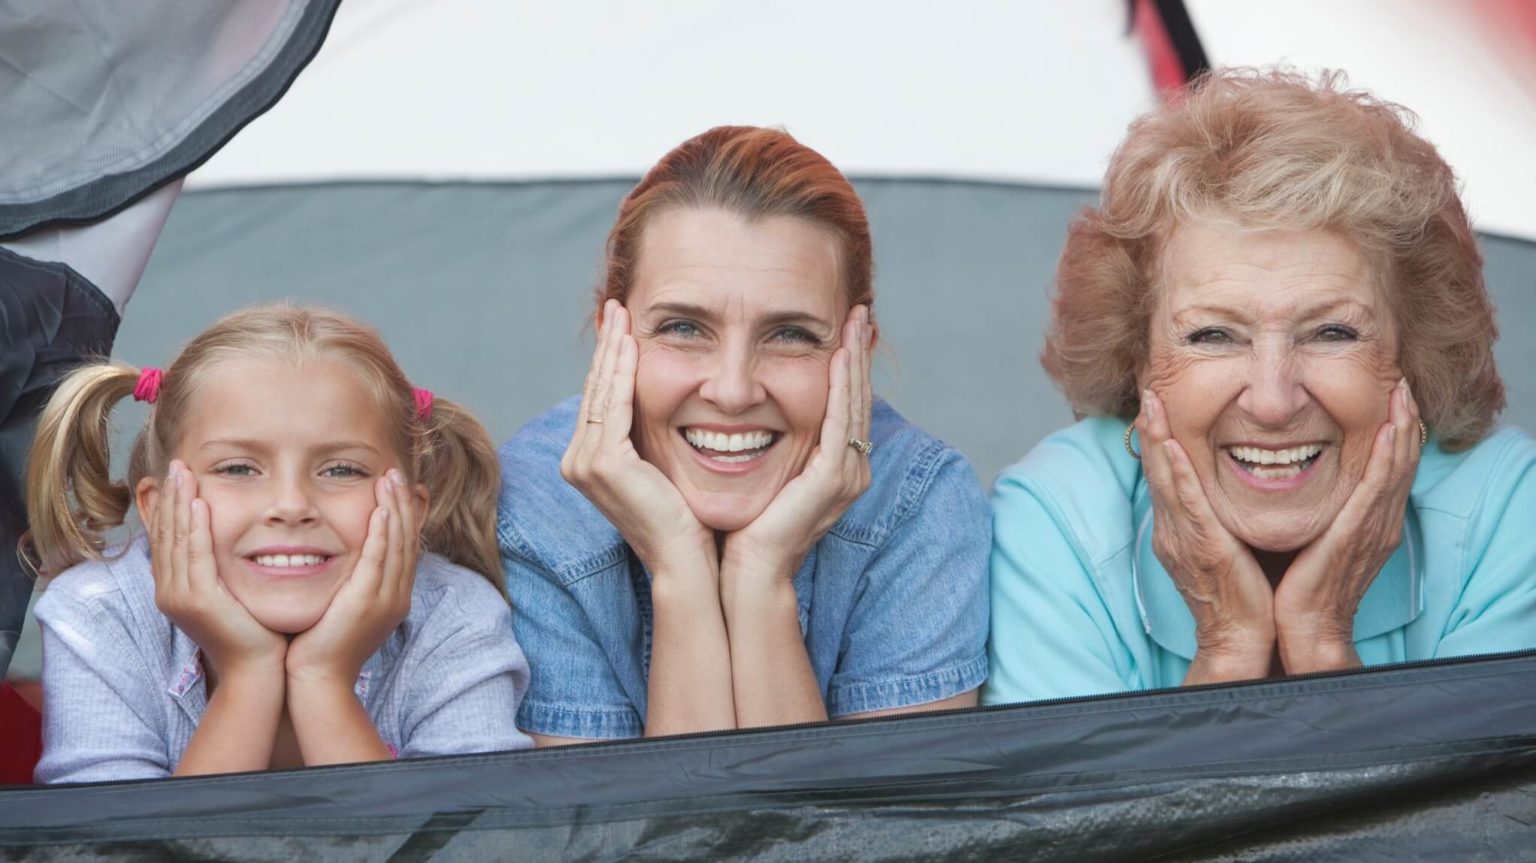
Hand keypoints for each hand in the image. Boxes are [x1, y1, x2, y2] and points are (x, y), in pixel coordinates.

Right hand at [150, 461, 285, 678]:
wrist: (257, 670)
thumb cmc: (253, 632)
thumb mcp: (231, 593)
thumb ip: (222, 568)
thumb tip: (229, 541)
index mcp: (175, 589)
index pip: (168, 538)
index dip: (170, 505)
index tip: (178, 476)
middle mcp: (170, 591)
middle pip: (165, 533)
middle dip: (171, 496)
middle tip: (177, 464)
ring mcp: (180, 597)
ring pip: (176, 539)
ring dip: (180, 503)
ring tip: (184, 473)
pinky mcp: (198, 601)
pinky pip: (195, 555)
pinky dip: (196, 527)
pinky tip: (199, 504)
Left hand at [285, 469, 417, 684]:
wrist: (317, 680)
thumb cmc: (320, 646)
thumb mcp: (342, 609)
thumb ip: (348, 583)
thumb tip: (342, 562)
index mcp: (394, 597)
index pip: (406, 547)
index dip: (405, 516)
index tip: (400, 489)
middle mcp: (397, 595)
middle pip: (407, 540)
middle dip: (404, 504)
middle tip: (397, 474)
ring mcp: (386, 598)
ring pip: (398, 544)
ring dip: (396, 508)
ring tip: (390, 479)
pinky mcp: (368, 600)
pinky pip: (380, 558)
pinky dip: (383, 532)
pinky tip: (381, 510)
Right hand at [561, 300, 713, 569]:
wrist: (686, 561)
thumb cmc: (684, 521)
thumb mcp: (661, 467)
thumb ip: (649, 437)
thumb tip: (666, 404)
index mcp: (587, 462)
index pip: (600, 400)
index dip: (609, 360)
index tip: (622, 326)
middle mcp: (577, 462)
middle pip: (595, 389)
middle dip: (607, 345)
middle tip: (616, 306)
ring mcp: (584, 463)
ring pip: (602, 391)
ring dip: (613, 348)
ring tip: (622, 314)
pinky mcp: (602, 463)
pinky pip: (615, 404)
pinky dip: (623, 371)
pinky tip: (632, 343)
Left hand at [723, 305, 873, 575]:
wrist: (747, 572)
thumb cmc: (746, 528)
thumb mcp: (765, 474)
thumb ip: (773, 446)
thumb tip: (749, 413)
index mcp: (838, 469)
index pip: (847, 406)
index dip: (848, 367)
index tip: (843, 330)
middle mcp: (852, 470)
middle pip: (859, 399)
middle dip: (859, 354)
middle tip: (858, 313)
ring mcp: (847, 475)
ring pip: (855, 404)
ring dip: (856, 360)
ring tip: (855, 323)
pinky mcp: (832, 478)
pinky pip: (842, 420)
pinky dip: (842, 386)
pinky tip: (839, 356)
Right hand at [1136, 391, 1274, 680]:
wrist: (1241, 641)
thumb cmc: (1244, 598)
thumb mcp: (1226, 549)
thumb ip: (1221, 520)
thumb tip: (1231, 493)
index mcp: (1179, 529)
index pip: (1166, 473)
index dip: (1159, 437)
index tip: (1158, 402)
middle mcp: (1173, 529)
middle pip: (1156, 468)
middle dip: (1150, 427)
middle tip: (1149, 387)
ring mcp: (1182, 537)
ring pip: (1165, 477)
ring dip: (1156, 438)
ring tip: (1152, 402)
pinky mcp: (1201, 546)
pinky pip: (1185, 502)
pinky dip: (1177, 471)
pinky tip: (1172, 445)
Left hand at [1274, 379, 1420, 671]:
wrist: (1304, 629)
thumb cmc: (1300, 587)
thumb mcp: (1312, 539)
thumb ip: (1315, 512)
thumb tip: (1291, 482)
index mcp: (1367, 523)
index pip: (1388, 468)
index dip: (1393, 432)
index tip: (1389, 396)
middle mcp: (1378, 523)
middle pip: (1400, 461)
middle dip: (1404, 420)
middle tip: (1401, 382)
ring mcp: (1373, 529)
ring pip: (1396, 468)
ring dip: (1401, 427)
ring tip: (1400, 392)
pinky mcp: (1358, 535)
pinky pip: (1379, 488)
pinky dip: (1388, 457)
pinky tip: (1389, 430)